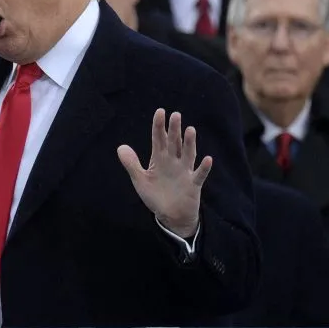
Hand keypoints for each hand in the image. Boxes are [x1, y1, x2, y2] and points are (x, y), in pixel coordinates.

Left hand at [117, 110, 212, 238]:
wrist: (171, 216)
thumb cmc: (156, 196)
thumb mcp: (140, 180)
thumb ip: (131, 164)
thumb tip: (120, 147)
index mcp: (160, 159)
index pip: (159, 139)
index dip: (159, 126)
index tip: (160, 112)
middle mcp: (173, 162)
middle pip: (174, 143)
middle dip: (174, 130)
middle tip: (175, 115)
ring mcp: (184, 172)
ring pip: (188, 155)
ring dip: (189, 143)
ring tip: (190, 130)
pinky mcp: (193, 185)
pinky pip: (199, 175)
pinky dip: (204, 168)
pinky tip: (207, 159)